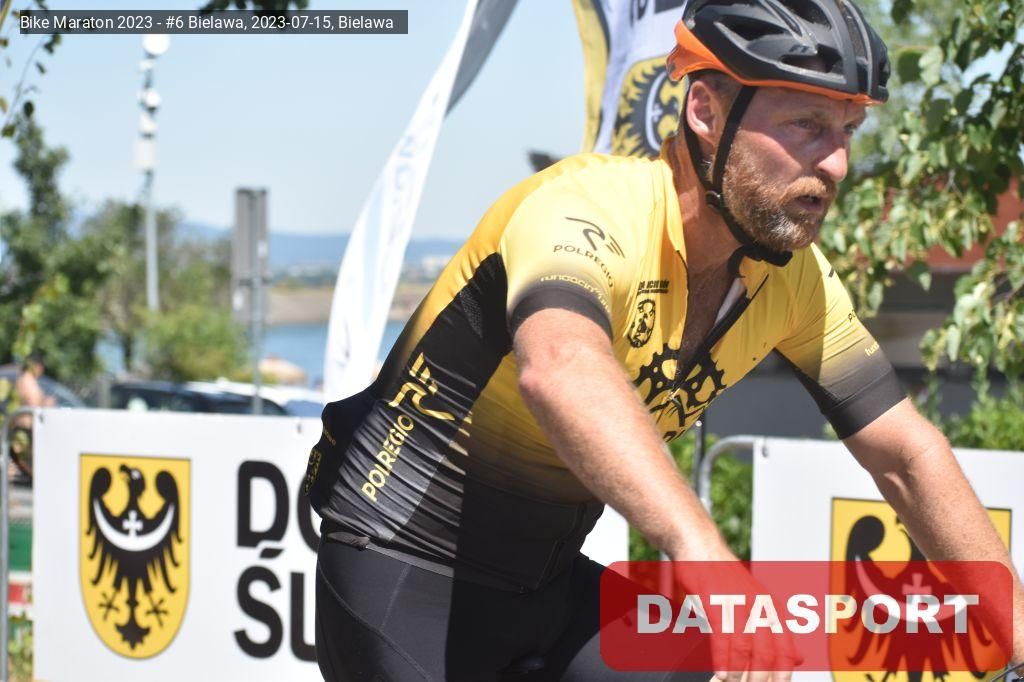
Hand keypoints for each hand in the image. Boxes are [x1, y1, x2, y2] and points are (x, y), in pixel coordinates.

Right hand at [673, 561, 801, 681]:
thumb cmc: (726, 578)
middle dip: (761, 678)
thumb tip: (800, 658)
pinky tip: (721, 672)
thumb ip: (777, 631)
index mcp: (772, 608)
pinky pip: (723, 636)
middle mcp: (759, 606)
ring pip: (746, 647)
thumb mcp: (758, 601)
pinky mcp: (716, 601)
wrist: (702, 548)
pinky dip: (722, 658)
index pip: (786, 649)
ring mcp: (738, 603)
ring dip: (741, 673)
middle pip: (768, 652)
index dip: (783, 674)